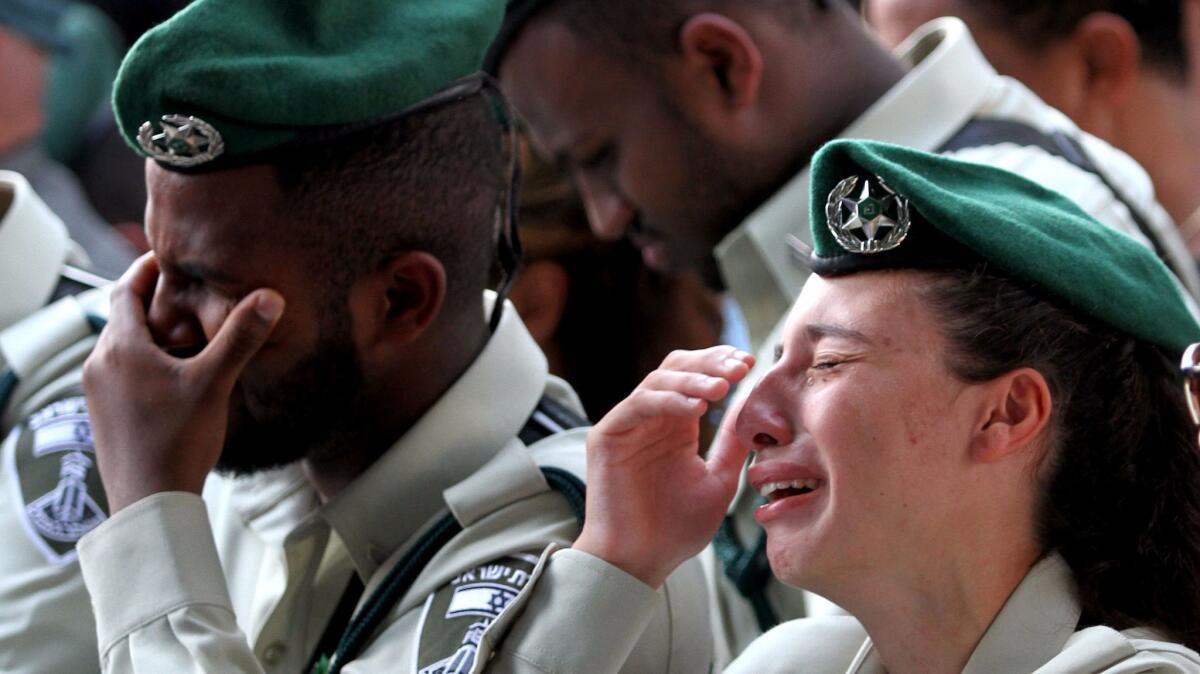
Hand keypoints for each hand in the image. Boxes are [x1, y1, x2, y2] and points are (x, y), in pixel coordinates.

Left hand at [82, 254, 284, 512]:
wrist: (149, 502)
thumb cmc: (176, 441)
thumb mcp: (213, 383)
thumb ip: (240, 337)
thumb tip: (270, 296)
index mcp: (120, 347)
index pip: (125, 289)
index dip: (149, 269)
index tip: (173, 258)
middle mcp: (100, 364)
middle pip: (125, 317)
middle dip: (158, 304)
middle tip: (193, 295)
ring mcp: (98, 392)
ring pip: (125, 347)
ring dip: (154, 336)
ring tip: (192, 336)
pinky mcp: (105, 414)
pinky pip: (123, 373)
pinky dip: (148, 363)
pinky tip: (179, 378)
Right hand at [574, 346, 754, 587]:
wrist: (639, 562)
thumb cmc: (676, 529)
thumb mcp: (718, 481)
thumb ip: (732, 446)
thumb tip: (752, 410)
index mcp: (676, 426)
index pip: (696, 376)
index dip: (721, 364)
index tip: (750, 364)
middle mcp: (650, 419)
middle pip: (676, 367)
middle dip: (709, 361)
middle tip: (738, 367)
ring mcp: (627, 425)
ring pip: (658, 380)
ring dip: (692, 379)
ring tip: (721, 388)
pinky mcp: (607, 436)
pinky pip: (637, 404)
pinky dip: (667, 400)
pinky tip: (696, 408)